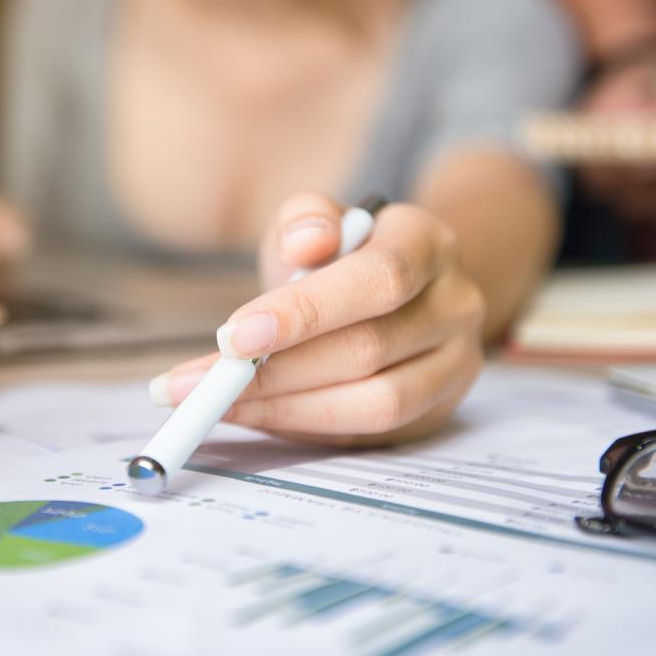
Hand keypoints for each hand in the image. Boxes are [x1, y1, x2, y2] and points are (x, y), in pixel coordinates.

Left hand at [149, 193, 484, 446]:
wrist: (401, 289)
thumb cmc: (344, 255)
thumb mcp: (318, 222)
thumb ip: (305, 221)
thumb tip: (304, 243)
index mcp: (428, 242)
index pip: (376, 279)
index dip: (304, 313)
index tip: (232, 338)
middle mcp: (456, 303)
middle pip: (368, 350)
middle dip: (273, 373)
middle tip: (199, 384)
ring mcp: (455, 363)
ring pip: (375, 404)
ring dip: (286, 410)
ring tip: (218, 404)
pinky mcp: (438, 410)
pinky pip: (369, 433)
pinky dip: (305, 428)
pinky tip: (256, 415)